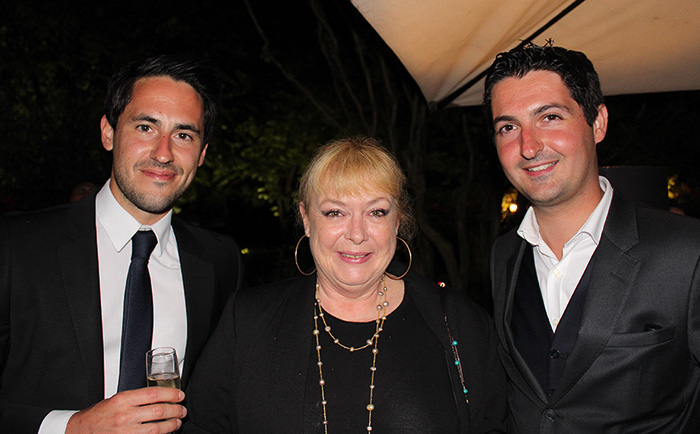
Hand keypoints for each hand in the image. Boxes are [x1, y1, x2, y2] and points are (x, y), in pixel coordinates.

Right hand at [66, 387, 185, 433]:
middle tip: (182, 410)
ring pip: (157, 428)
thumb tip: (160, 396)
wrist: (81, 431)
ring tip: (177, 422)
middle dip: (175, 410)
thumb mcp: (116, 400)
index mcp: (122, 400)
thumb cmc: (99, 415)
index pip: (154, 394)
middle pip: (159, 411)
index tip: (179, 395)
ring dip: (171, 425)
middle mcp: (124, 416)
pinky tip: (165, 433)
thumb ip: (136, 398)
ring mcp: (125, 432)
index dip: (171, 394)